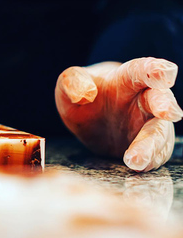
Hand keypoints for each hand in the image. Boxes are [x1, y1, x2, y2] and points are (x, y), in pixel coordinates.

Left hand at [55, 57, 182, 171]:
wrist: (89, 117)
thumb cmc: (82, 93)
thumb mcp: (67, 84)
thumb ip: (72, 82)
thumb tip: (85, 93)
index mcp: (124, 78)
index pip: (140, 70)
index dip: (154, 70)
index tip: (166, 73)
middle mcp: (143, 98)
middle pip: (159, 99)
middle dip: (165, 105)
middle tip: (168, 113)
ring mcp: (148, 122)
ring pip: (159, 132)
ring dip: (151, 146)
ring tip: (134, 160)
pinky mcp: (150, 144)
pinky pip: (157, 153)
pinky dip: (150, 161)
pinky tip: (136, 168)